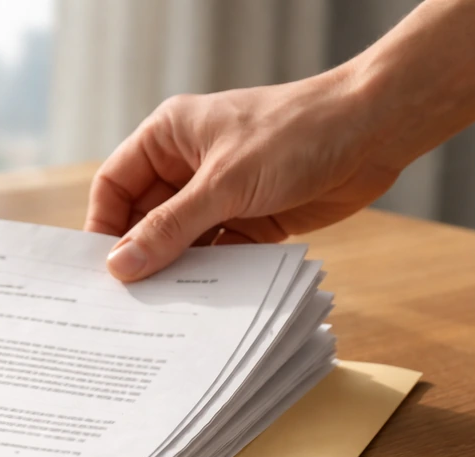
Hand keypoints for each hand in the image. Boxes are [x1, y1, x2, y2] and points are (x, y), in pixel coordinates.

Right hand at [87, 68, 401, 281]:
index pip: (115, 185)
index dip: (103, 226)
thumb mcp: (224, 183)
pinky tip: (201, 303)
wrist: (374, 130)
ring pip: (179, 240)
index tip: (101, 270)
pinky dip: (209, 276)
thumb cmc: (295, 134)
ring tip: (159, 308)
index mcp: (168, 137)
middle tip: (126, 300)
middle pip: (144, 218)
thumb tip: (121, 266)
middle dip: (139, 254)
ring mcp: (218, 194)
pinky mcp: (248, 219)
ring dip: (174, 270)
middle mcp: (187, 165)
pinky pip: (215, 254)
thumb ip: (170, 228)